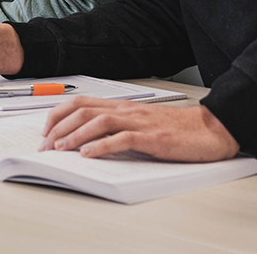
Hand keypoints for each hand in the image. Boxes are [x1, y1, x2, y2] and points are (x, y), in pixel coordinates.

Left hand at [40, 98, 239, 161]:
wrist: (211, 128)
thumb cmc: (177, 128)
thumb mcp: (141, 123)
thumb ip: (118, 127)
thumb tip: (89, 140)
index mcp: (122, 107)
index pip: (80, 103)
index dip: (58, 114)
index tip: (45, 130)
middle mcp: (126, 111)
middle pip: (82, 111)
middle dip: (58, 128)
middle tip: (45, 145)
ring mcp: (139, 123)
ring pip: (97, 123)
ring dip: (74, 136)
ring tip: (60, 148)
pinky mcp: (152, 138)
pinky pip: (121, 139)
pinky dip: (101, 146)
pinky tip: (88, 154)